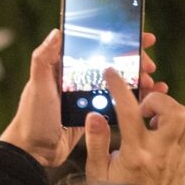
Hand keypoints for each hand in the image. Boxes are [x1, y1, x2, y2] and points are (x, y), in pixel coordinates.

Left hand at [1, 29, 167, 168]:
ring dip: (136, 79)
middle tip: (150, 65)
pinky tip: (148, 98)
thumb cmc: (32, 117)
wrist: (33, 152)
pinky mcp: (93, 114)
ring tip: (151, 82)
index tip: (140, 37)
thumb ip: (43, 59)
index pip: (96, 46)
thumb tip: (56, 32)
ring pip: (118, 82)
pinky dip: (132, 98)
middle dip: (134, 60)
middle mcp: (78, 78)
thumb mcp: (38, 85)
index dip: (119, 40)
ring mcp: (87, 96)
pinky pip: (117, 102)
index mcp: (65, 67)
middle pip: (112, 63)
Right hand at [84, 68, 184, 184]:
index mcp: (135, 154)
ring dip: (175, 110)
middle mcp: (162, 154)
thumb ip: (96, 142)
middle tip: (143, 112)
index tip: (111, 73)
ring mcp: (181, 158)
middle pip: (174, 112)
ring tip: (157, 121)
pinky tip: (176, 128)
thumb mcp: (97, 172)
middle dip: (157, 101)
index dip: (119, 87)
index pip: (128, 112)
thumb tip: (94, 115)